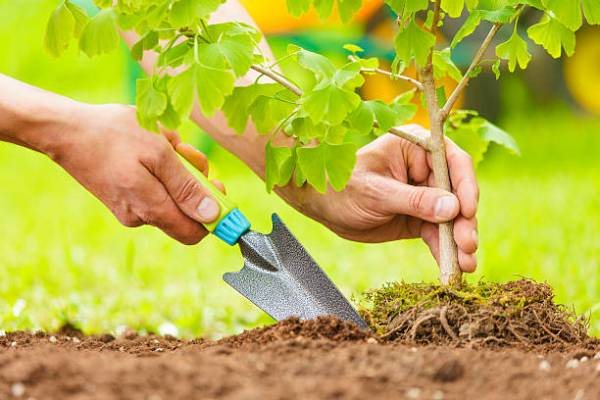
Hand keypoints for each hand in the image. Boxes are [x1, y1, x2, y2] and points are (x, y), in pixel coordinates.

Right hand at [48, 104, 222, 243]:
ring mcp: (129, 209)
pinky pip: (153, 189)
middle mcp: (140, 217)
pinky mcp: (122, 199)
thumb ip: (187, 187)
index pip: (195, 233)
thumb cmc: (113, 135)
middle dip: (193, 181)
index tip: (217, 186)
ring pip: (170, 196)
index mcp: (151, 209)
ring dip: (176, 170)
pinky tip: (147, 147)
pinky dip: (159, 169)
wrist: (64, 130)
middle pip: (185, 211)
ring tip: (162, 143)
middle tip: (185, 152)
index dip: (213, 214)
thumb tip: (212, 216)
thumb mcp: (159, 153)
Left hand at [283, 125, 478, 271]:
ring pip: (452, 218)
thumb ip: (414, 201)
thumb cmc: (343, 188)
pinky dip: (446, 250)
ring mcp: (425, 195)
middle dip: (464, 221)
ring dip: (459, 241)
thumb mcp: (376, 193)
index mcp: (416, 147)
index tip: (468, 211)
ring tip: (466, 264)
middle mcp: (426, 168)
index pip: (452, 162)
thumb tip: (453, 208)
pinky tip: (454, 268)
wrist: (323, 206)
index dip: (466, 186)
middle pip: (458, 194)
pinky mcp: (420, 218)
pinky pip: (438, 234)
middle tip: (467, 245)